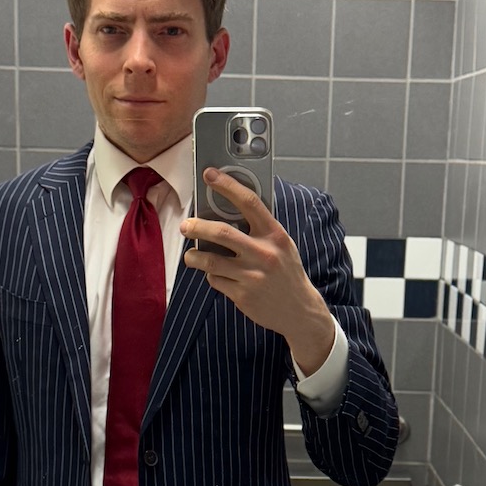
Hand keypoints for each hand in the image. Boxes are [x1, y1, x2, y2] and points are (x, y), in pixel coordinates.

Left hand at [181, 170, 335, 376]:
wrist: (299, 311)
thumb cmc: (287, 272)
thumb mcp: (282, 245)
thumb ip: (260, 230)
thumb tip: (226, 210)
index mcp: (275, 235)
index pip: (249, 202)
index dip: (227, 185)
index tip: (209, 175)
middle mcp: (264, 254)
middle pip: (221, 233)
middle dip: (197, 227)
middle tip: (186, 226)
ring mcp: (252, 277)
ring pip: (211, 261)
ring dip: (194, 257)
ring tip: (191, 256)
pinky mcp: (242, 296)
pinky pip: (215, 281)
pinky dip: (211, 276)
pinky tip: (215, 274)